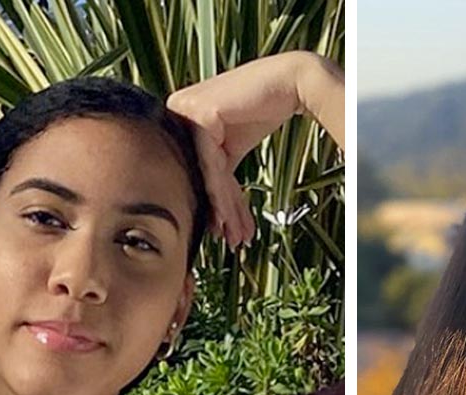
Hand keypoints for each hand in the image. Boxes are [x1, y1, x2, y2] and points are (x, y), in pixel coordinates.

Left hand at [166, 52, 343, 248]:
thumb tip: (212, 206)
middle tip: (231, 241)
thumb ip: (217, 170)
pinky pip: (212, 166)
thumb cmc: (262, 110)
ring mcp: (185, 110)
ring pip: (205, 175)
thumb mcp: (232, 146)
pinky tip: (232, 219)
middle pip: (199, 174)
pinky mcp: (200, 114)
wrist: (289, 83)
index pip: (196, 169)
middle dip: (218, 213)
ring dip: (223, 211)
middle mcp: (176, 111)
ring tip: (236, 236)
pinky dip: (223, 196)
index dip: (213, 204)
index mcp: (179, 118)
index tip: (224, 231)